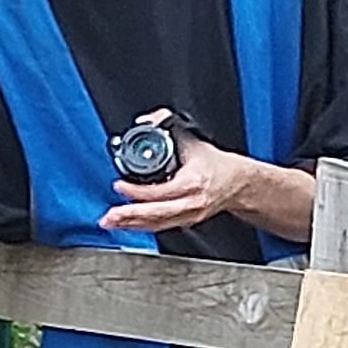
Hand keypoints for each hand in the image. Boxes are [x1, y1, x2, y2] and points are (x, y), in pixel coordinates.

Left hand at [98, 111, 267, 235]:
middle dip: (130, 216)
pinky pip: (162, 226)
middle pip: (156, 214)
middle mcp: (191, 204)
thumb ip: (169, 127)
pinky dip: (143, 226)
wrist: (238, 184)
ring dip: (132, 225)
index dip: (137, 192)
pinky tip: (129, 225)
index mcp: (192, 183)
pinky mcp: (187, 222)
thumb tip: (148, 120)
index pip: (160, 192)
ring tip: (111, 223)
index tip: (119, 185)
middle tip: (109, 216)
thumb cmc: (218, 165)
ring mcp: (190, 215)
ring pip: (158, 224)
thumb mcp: (193, 142)